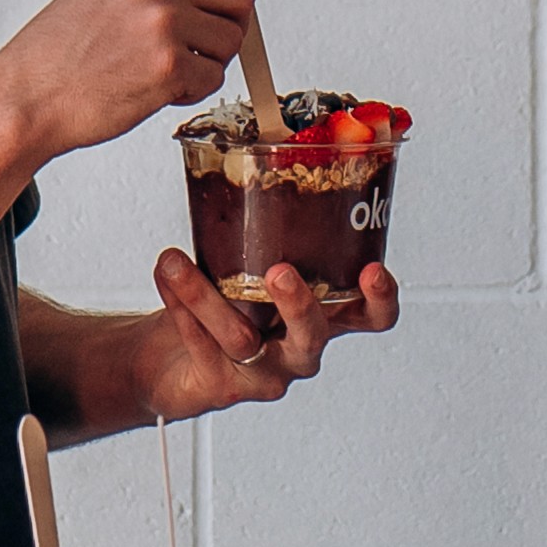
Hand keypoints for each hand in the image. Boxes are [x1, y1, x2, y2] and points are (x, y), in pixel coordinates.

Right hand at [0, 0, 276, 158]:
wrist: (25, 97)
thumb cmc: (58, 52)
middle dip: (232, 24)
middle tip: (201, 47)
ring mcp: (164, 22)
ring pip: (232, 40)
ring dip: (210, 61)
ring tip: (162, 70)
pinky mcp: (168, 66)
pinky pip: (213, 78)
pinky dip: (191, 91)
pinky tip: (152, 90)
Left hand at [122, 251, 400, 420]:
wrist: (167, 358)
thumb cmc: (219, 303)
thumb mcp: (248, 264)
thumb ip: (261, 232)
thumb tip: (257, 158)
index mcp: (322, 317)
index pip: (371, 317)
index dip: (380, 300)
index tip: (372, 271)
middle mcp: (299, 349)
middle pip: (314, 336)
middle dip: (299, 305)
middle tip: (279, 273)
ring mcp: (266, 373)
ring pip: (242, 339)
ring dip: (203, 296)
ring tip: (174, 262)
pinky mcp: (226, 387)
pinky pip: (205, 347)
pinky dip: (180, 308)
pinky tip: (166, 277)